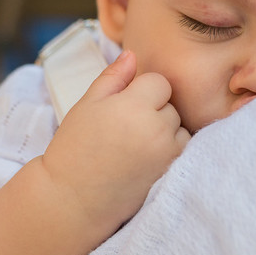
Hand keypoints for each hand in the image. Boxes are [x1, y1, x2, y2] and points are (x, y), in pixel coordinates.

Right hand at [42, 50, 189, 231]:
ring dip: (165, 130)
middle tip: (125, 128)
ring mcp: (167, 153)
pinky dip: (170, 150)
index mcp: (133, 106)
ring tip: (135, 144)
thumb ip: (112, 77)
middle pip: (170, 104)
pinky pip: (182, 149)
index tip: (122, 106)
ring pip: (179, 126)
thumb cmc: (75, 149)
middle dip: (153, 110)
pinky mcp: (171, 173)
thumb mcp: (87, 105)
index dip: (140, 91)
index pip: (158, 82)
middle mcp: (156, 128)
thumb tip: (132, 55)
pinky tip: (146, 157)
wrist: (73, 199)